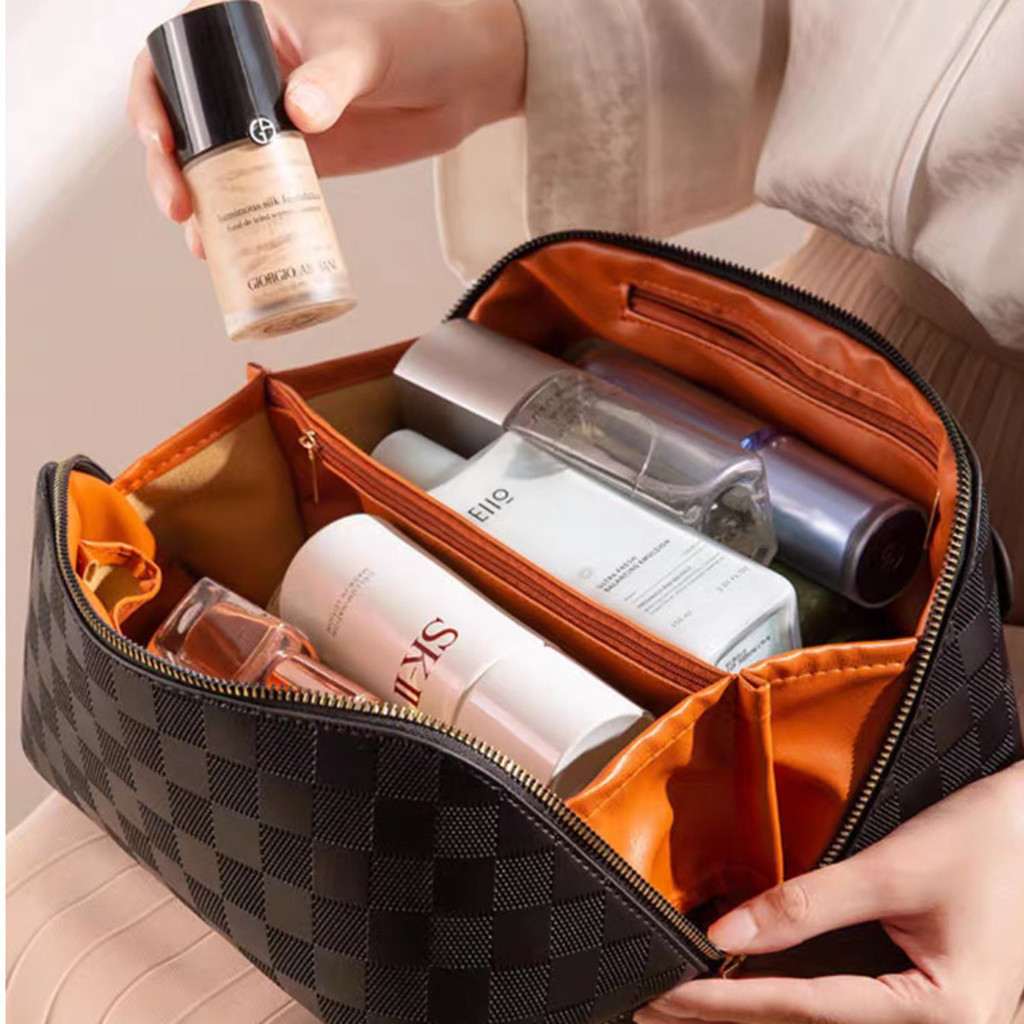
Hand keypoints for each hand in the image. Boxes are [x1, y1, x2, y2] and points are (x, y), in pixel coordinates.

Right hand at [126, 0, 524, 255]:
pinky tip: (229, 253)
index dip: (151, 99)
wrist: (459, 80)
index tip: (161, 140)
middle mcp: (245, 78)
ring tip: (202, 245)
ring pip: (212, 165)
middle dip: (167, 168)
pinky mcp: (297, 163)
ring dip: (198, 206)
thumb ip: (335, 77)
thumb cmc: (412, 38)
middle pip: (182, 123)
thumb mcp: (366, 49)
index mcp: (243, 28)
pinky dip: (239, 223)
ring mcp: (268, 123)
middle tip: (179, 206)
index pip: (172, 58)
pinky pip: (255, 193)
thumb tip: (300, 112)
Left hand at [638, 762, 1023, 1023]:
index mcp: (945, 1018)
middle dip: (729, 1020)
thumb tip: (724, 936)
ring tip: (685, 1006)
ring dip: (755, 1014)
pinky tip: (747, 992)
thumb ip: (807, 905)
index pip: (805, 1012)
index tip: (665, 995)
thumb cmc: (985, 841)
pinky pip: (850, 1013)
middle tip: (654, 1010)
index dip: (725, 1002)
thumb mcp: (890, 869)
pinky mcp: (935, 1010)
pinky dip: (794, 1003)